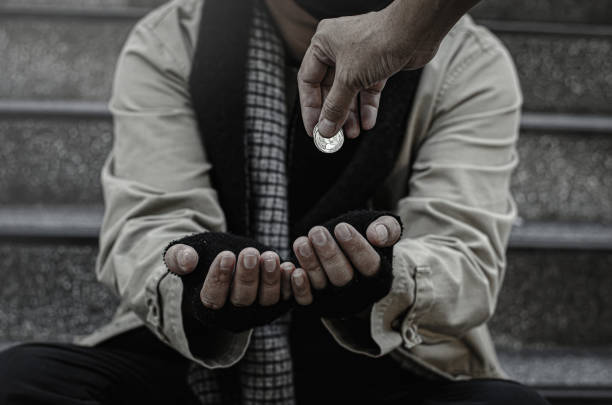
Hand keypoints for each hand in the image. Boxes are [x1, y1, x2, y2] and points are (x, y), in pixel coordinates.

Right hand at [165, 245, 293, 307]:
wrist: (228, 261)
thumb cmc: (202, 259)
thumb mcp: (185, 254)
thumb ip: (178, 257)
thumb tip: (185, 260)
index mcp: (207, 308)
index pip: (213, 298)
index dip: (219, 278)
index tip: (226, 255)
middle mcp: (234, 316)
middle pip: (242, 300)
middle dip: (247, 276)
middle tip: (250, 253)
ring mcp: (258, 312)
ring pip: (267, 300)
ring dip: (271, 279)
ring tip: (270, 256)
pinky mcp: (278, 305)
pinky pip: (287, 298)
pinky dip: (290, 285)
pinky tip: (290, 267)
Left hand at [290, 215, 401, 313]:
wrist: (348, 253)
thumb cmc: (367, 239)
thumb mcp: (384, 230)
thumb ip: (388, 228)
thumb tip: (376, 235)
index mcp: (379, 279)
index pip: (370, 266)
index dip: (356, 247)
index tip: (342, 228)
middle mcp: (358, 295)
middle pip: (343, 277)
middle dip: (329, 254)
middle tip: (317, 232)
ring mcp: (336, 302)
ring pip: (322, 284)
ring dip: (310, 263)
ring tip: (301, 242)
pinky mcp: (315, 304)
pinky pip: (305, 300)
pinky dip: (298, 287)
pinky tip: (292, 268)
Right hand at [298, 0, 478, 138]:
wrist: (415, 31)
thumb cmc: (379, 40)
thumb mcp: (349, 79)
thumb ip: (335, 106)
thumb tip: (325, 127)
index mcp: (323, 44)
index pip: (308, 81)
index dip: (310, 108)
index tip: (313, 128)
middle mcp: (338, 49)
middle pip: (330, 89)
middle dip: (334, 113)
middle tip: (333, 134)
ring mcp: (359, 57)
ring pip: (350, 91)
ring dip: (351, 114)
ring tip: (352, 133)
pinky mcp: (377, 65)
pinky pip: (368, 90)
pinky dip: (368, 106)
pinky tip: (368, 122)